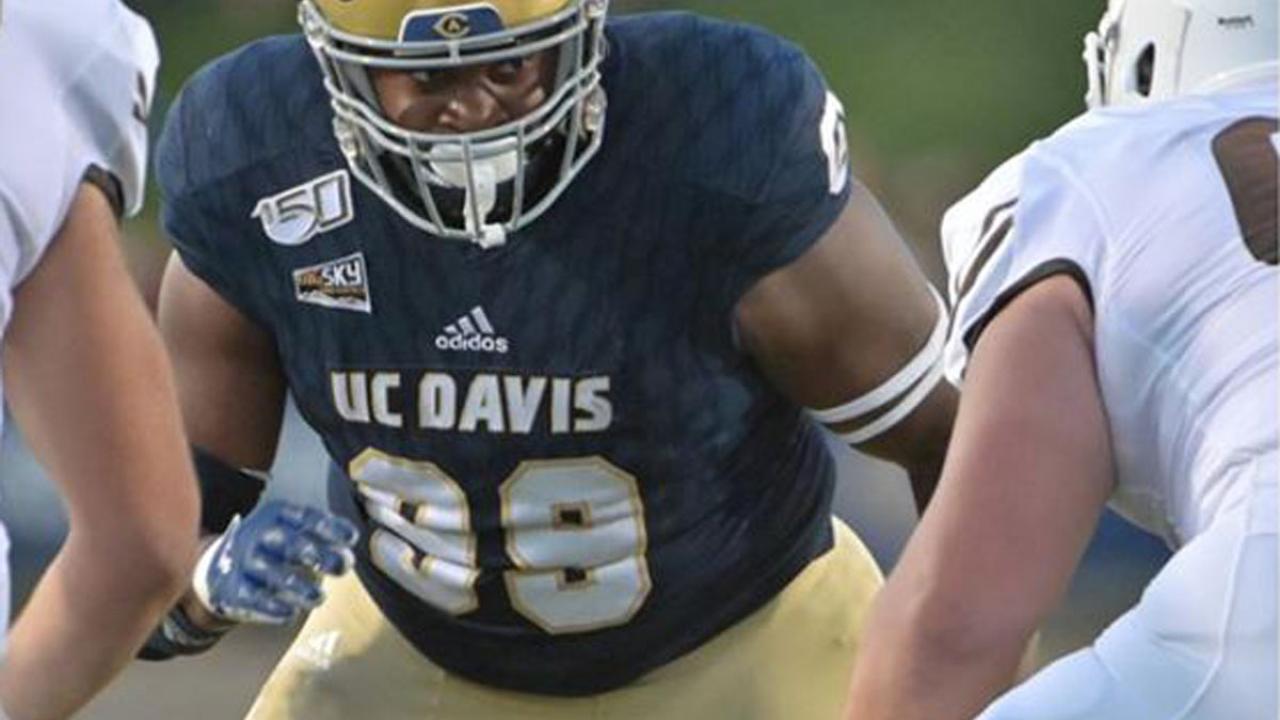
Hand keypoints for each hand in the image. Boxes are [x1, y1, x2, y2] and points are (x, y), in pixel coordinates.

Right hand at [192, 500, 358, 623]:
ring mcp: (243, 560)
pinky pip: (253, 599)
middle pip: (291, 544)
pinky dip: (273, 607)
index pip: (306, 517)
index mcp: (278, 514)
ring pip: (274, 574)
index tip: (352, 538)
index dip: (330, 526)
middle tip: (343, 566)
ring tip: (319, 598)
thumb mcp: (294, 531)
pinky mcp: (232, 587)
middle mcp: (259, 534)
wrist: (223, 565)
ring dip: (300, 588)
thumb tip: (349, 557)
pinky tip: (290, 613)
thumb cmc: (275, 547)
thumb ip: (324, 540)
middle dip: (320, 556)